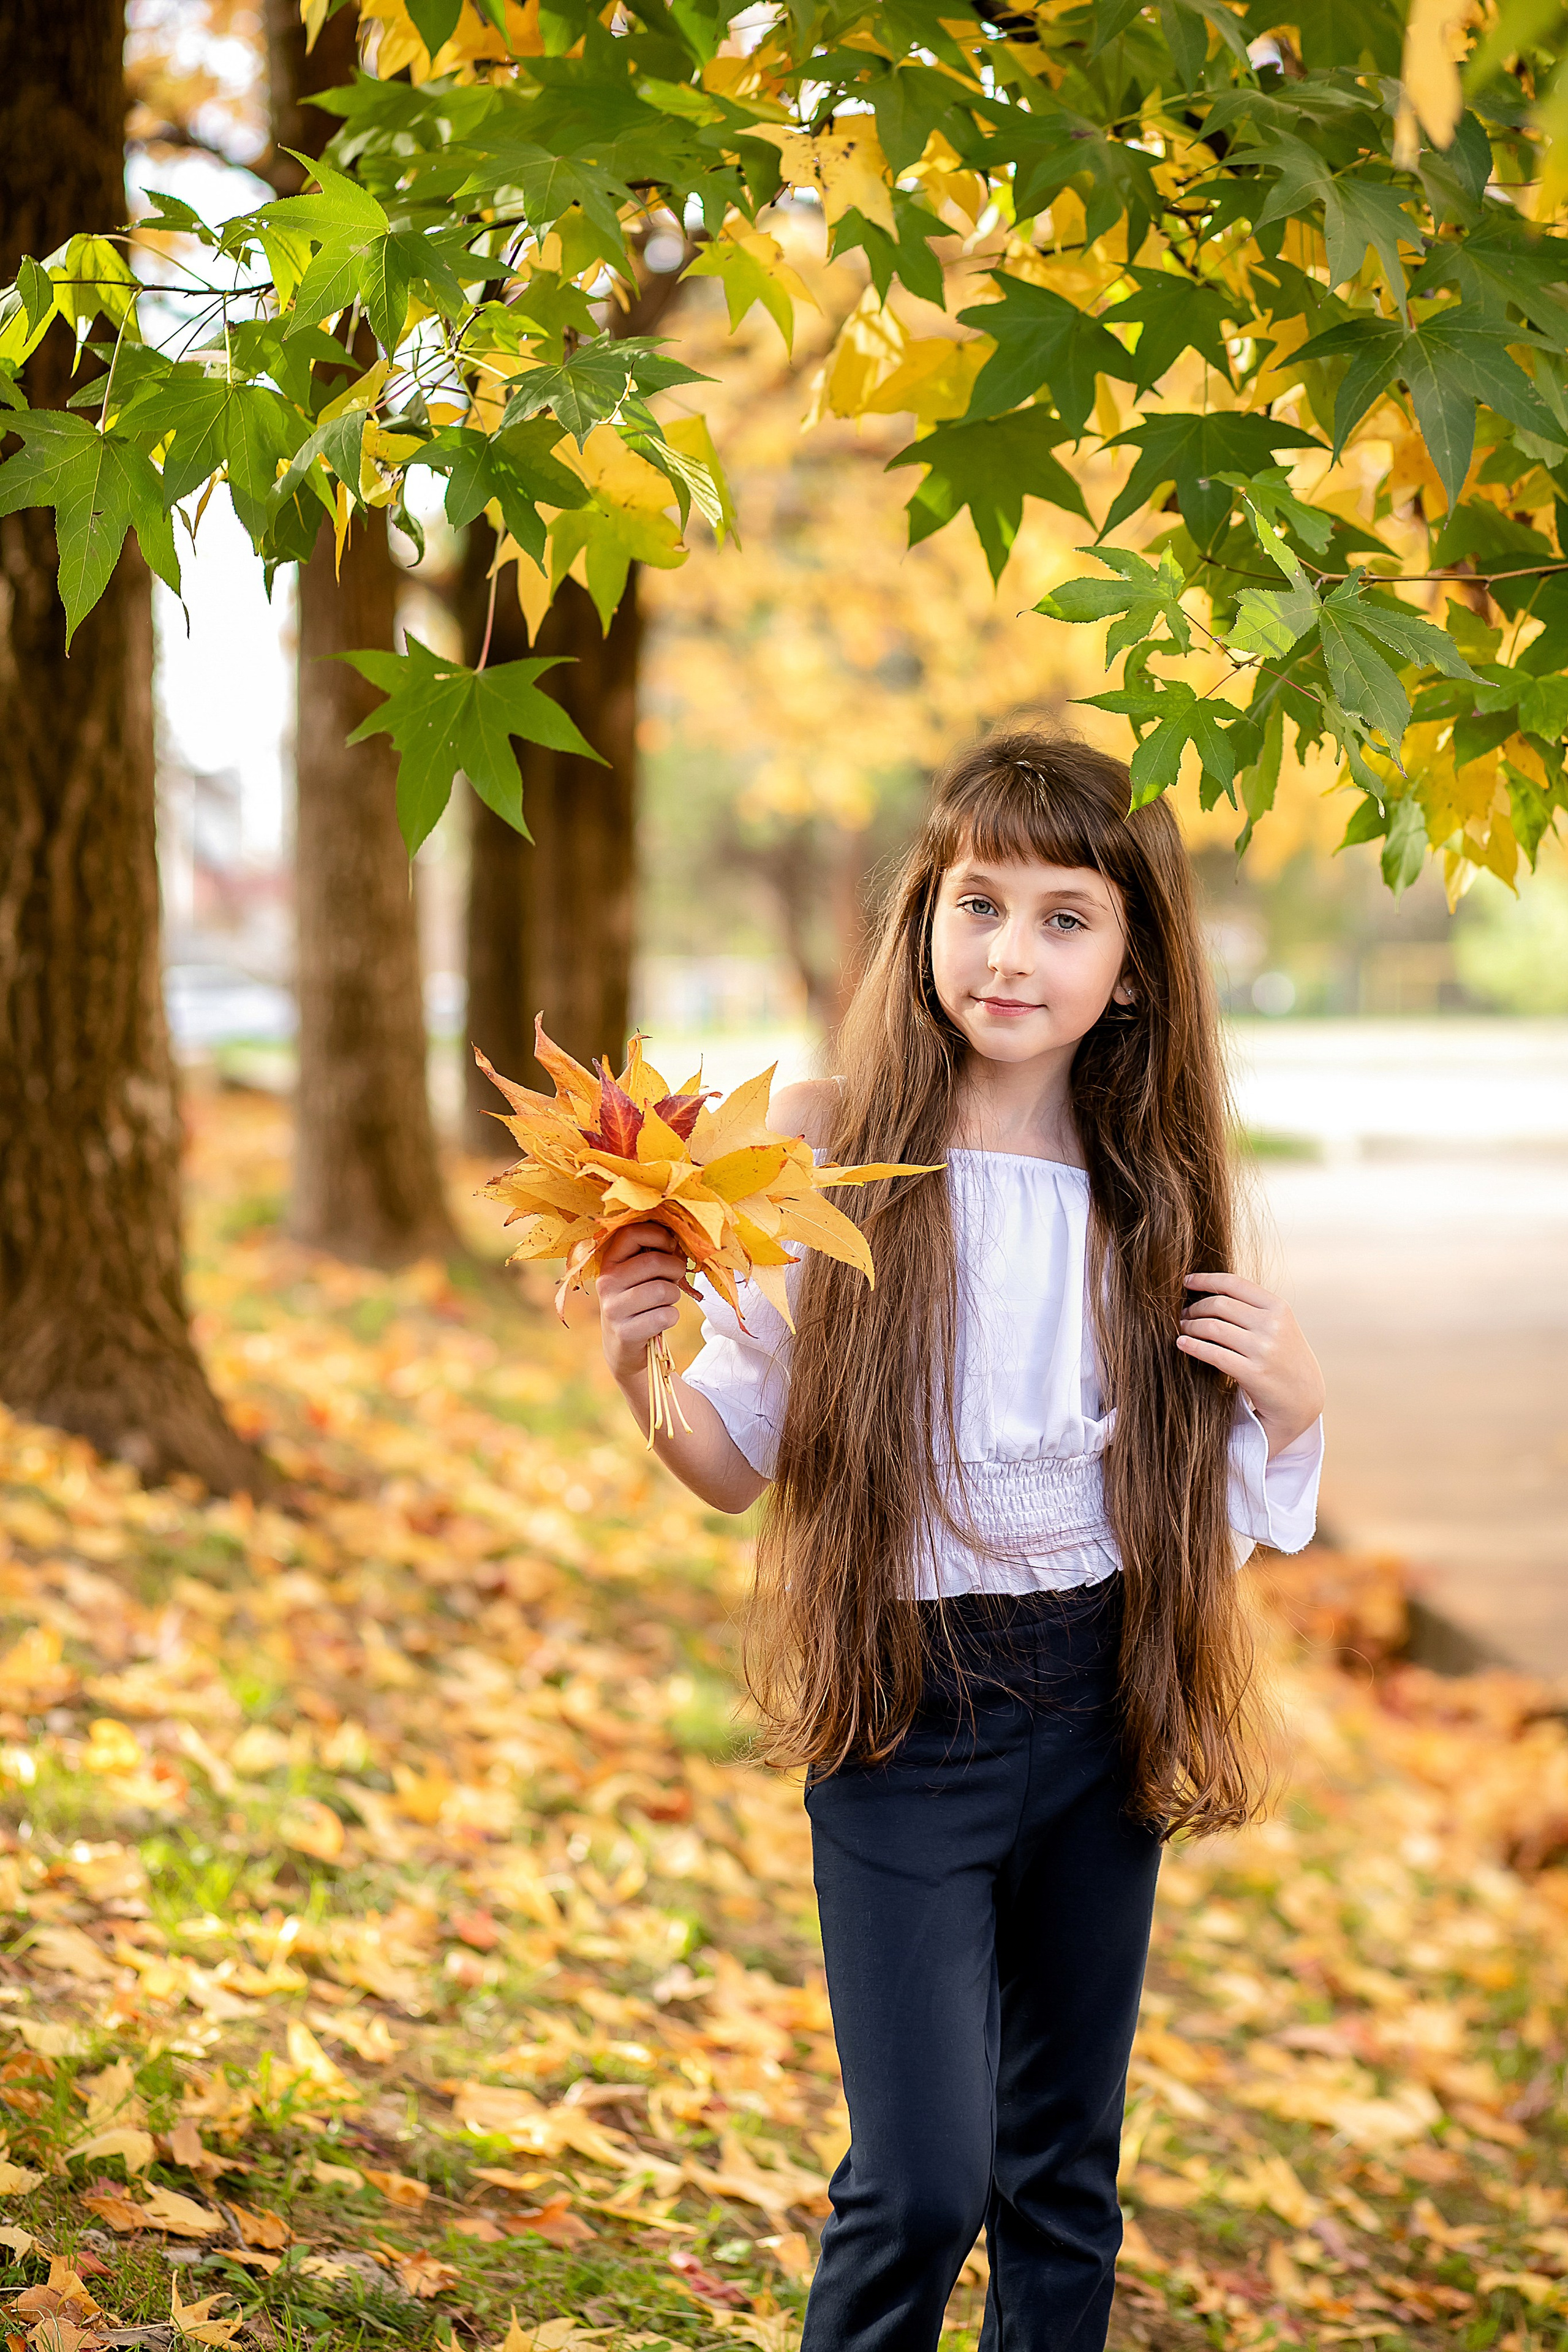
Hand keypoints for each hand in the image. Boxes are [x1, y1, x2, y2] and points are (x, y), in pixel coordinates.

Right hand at [598, 1221, 688, 1384]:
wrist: (623, 1345)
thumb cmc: (639, 1301)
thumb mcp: (639, 1275)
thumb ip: (653, 1255)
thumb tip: (680, 1238)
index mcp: (609, 1263)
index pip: (631, 1234)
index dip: (659, 1235)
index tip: (670, 1247)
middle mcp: (607, 1283)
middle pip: (653, 1262)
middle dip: (675, 1268)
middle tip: (675, 1278)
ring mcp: (613, 1309)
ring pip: (662, 1290)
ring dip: (674, 1295)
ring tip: (667, 1301)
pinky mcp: (625, 1332)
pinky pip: (665, 1316)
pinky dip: (672, 1316)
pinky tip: (662, 1319)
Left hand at [1178, 1272, 1323, 1454]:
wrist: (1304, 1399)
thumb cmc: (1284, 1358)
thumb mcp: (1279, 1325)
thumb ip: (1253, 1308)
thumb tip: (1209, 1291)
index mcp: (1279, 1307)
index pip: (1234, 1283)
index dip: (1205, 1279)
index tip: (1187, 1281)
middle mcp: (1272, 1325)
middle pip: (1219, 1304)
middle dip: (1195, 1308)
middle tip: (1183, 1314)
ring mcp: (1263, 1349)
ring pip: (1212, 1327)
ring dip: (1190, 1326)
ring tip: (1183, 1329)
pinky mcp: (1253, 1373)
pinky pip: (1213, 1354)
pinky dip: (1192, 1346)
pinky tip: (1182, 1343)